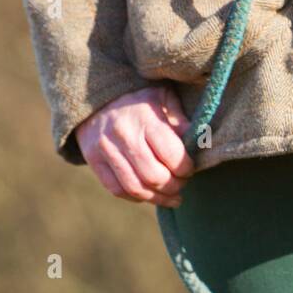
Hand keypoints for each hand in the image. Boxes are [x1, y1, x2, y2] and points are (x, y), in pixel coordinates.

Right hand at [75, 86, 194, 206]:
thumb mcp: (163, 97)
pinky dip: (137, 197)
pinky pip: (117, 190)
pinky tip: (149, 194)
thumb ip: (180, 119)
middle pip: (154, 177)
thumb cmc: (139, 98)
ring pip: (136, 188)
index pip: (171, 155)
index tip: (189, 169)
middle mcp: (123, 133)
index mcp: (144, 117)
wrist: (95, 93)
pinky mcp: (93, 159)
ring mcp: (105, 148)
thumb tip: (199, 142)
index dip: (186, 169)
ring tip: (172, 197)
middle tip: (182, 184)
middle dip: (174, 186)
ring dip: (159, 198)